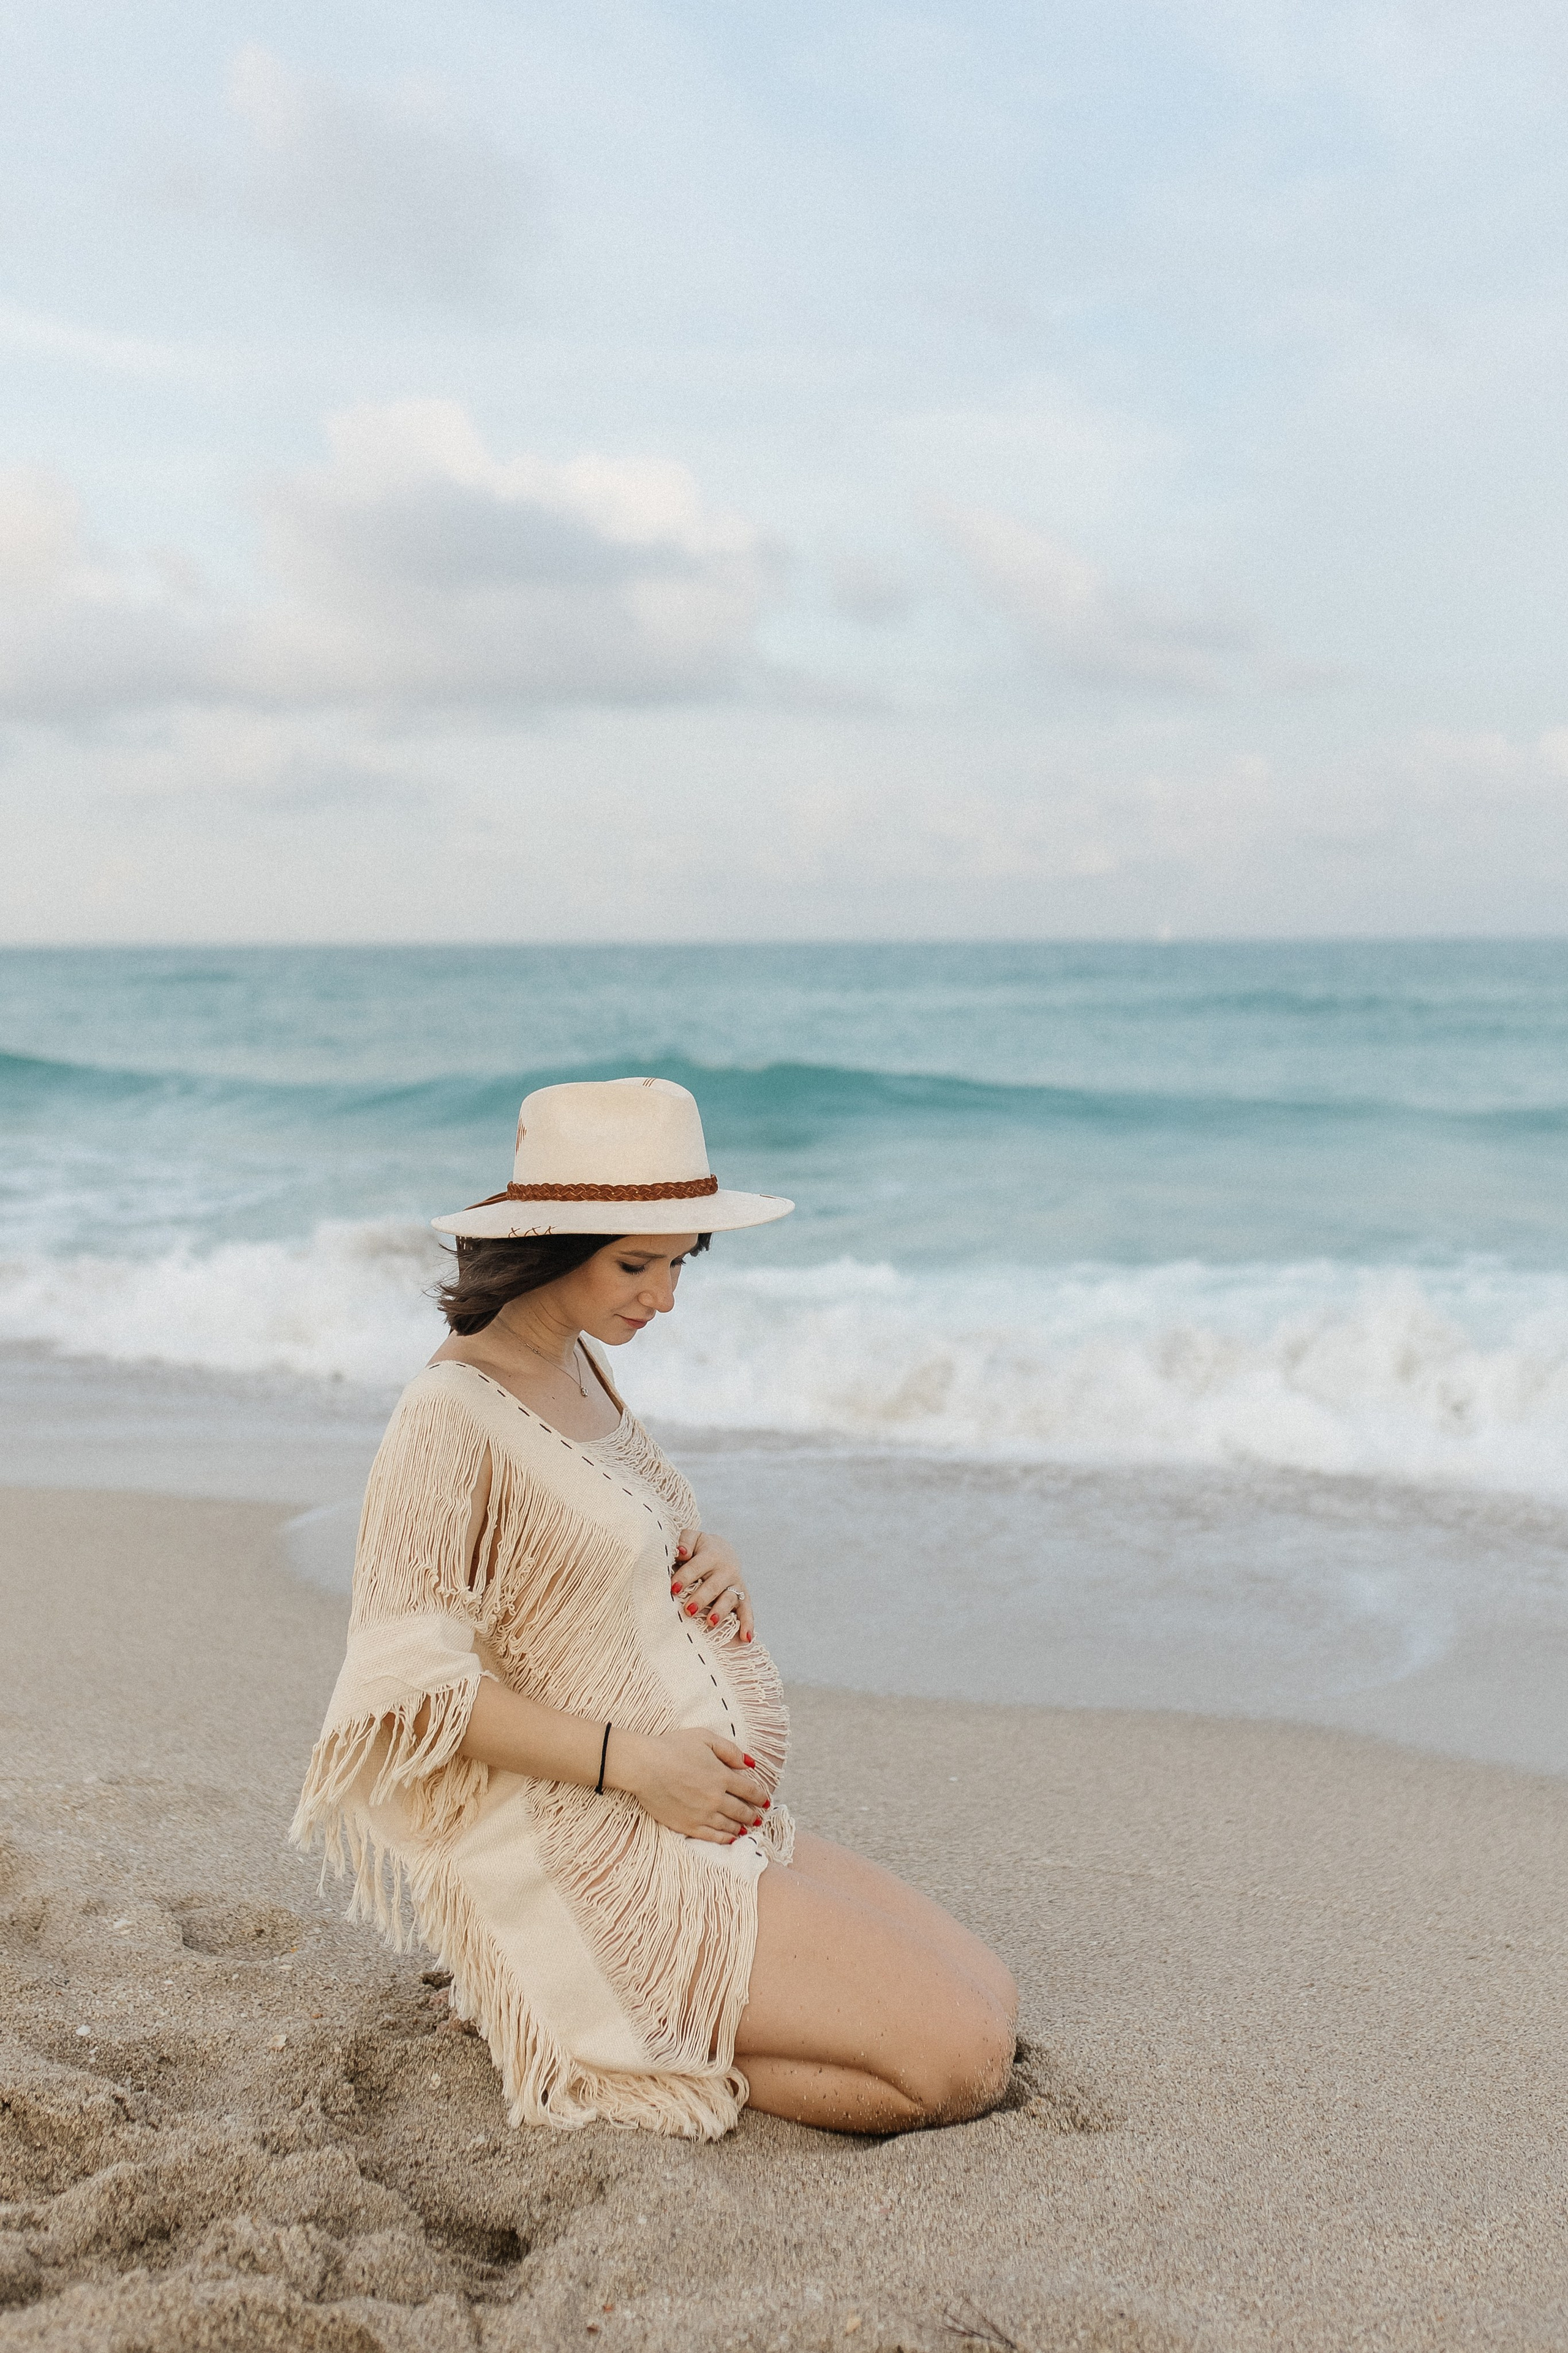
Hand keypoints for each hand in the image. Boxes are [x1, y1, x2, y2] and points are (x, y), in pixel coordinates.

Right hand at [609, 1727, 769, 1843]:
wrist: (644, 1766)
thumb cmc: (672, 1747)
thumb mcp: (705, 1738)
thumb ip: (730, 1751)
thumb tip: (750, 1764)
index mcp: (722, 1776)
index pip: (749, 1790)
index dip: (760, 1796)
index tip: (766, 1800)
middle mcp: (716, 1798)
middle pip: (741, 1810)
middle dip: (752, 1813)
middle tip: (759, 1817)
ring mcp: (702, 1814)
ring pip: (729, 1825)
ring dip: (741, 1827)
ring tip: (747, 1828)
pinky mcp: (687, 1825)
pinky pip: (712, 1836)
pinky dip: (725, 1839)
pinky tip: (730, 1838)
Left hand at [671, 1529, 754, 1643]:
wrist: (723, 1551)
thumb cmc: (699, 1548)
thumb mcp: (692, 1538)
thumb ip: (685, 1542)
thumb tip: (681, 1552)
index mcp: (711, 1554)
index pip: (696, 1566)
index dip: (685, 1577)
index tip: (673, 1588)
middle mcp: (726, 1570)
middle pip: (713, 1585)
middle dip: (701, 1598)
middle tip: (689, 1610)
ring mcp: (735, 1584)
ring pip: (729, 1599)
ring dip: (720, 1611)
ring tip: (710, 1622)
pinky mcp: (743, 1597)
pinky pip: (747, 1611)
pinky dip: (748, 1624)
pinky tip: (745, 1639)